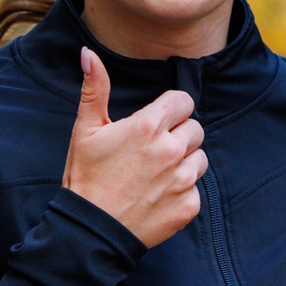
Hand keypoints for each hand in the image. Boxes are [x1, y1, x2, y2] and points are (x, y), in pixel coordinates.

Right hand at [64, 48, 206, 247]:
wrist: (91, 231)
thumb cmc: (85, 178)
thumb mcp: (85, 130)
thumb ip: (94, 89)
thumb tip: (88, 54)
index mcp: (149, 127)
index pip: (183, 101)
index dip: (171, 109)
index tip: (158, 121)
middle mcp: (171, 151)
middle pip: (195, 129)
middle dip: (178, 136)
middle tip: (152, 151)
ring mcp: (183, 180)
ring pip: (200, 159)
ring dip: (184, 163)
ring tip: (155, 174)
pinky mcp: (189, 206)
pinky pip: (196, 189)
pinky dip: (182, 192)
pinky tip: (157, 196)